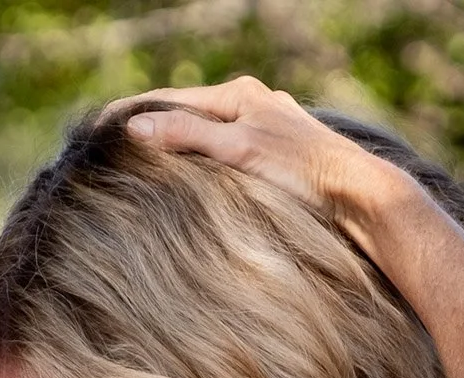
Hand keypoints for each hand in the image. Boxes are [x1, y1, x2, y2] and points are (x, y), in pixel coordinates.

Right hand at [117, 77, 396, 223]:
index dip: (138, 114)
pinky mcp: (280, 161)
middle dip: (158, 133)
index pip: (174, 100)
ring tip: (151, 173)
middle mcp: (255, 107)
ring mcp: (269, 133)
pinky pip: (231, 159)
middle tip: (119, 153)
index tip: (103, 128)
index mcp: (241, 95)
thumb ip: (187, 137)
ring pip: (213, 140)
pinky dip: (209, 169)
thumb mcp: (238, 150)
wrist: (359, 196)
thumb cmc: (302, 170)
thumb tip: (135, 127)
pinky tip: (200, 188)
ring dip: (184, 154)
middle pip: (192, 118)